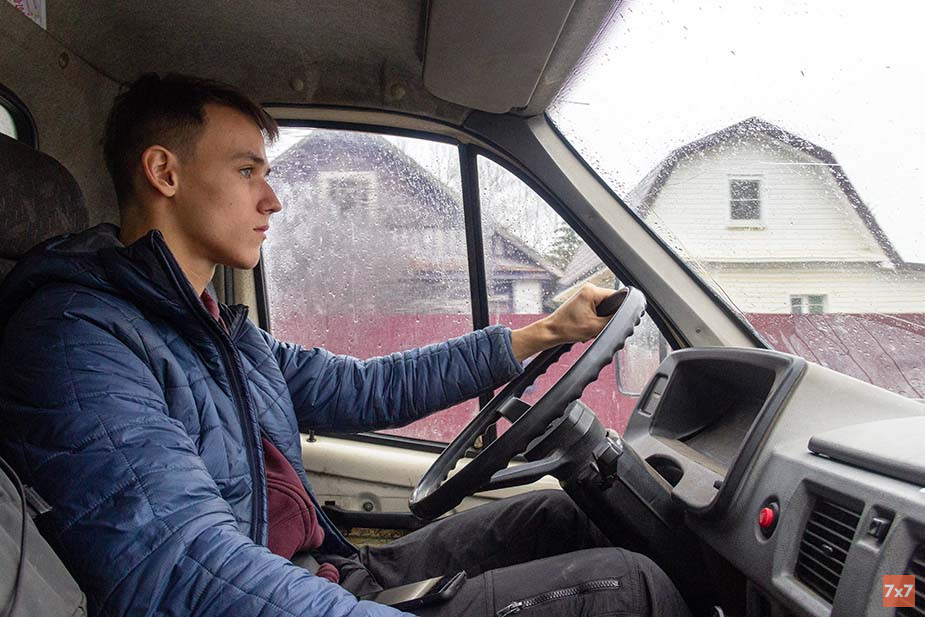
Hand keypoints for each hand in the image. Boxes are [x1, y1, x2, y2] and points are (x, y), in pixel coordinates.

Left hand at [510, 284, 625, 361]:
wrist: (551, 332)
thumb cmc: (566, 328)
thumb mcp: (595, 327)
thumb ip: (612, 320)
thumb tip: (624, 316)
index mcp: (591, 291)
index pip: (617, 297)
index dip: (619, 310)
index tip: (613, 320)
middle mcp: (588, 289)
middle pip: (610, 303)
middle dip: (607, 317)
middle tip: (598, 327)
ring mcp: (585, 295)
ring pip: (604, 308)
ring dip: (600, 320)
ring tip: (591, 328)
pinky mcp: (582, 302)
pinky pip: (597, 310)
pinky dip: (595, 320)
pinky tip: (588, 327)